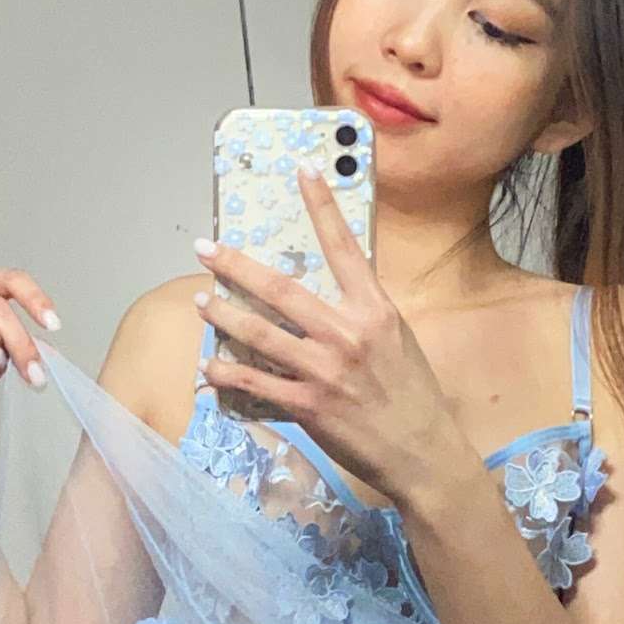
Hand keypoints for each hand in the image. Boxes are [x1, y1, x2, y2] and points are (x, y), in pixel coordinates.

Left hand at [192, 167, 462, 507]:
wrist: (424, 453)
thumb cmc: (412, 394)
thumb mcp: (397, 339)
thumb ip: (362, 312)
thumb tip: (332, 290)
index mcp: (374, 309)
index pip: (345, 246)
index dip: (322, 205)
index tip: (302, 170)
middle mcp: (347, 333)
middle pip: (281, 289)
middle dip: (236, 266)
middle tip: (206, 248)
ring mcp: (325, 370)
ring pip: (258, 334)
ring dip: (222, 315)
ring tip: (200, 300)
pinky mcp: (309, 406)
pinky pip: (256, 383)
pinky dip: (227, 374)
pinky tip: (208, 367)